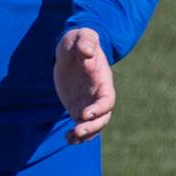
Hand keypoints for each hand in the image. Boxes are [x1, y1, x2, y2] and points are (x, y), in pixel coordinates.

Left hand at [54, 28, 114, 143]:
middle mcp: (98, 95)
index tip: (85, 114)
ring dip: (85, 134)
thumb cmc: (78, 40)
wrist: (72, 48)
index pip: (107, 100)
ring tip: (71, 138)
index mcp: (103, 81)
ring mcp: (89, 102)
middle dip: (92, 127)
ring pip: (94, 125)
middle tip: (77, 131)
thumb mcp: (81, 37)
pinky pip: (81, 124)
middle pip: (103, 118)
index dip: (99, 109)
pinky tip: (67, 138)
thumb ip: (86, 42)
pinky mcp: (78, 107)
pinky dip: (77, 134)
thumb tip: (87, 52)